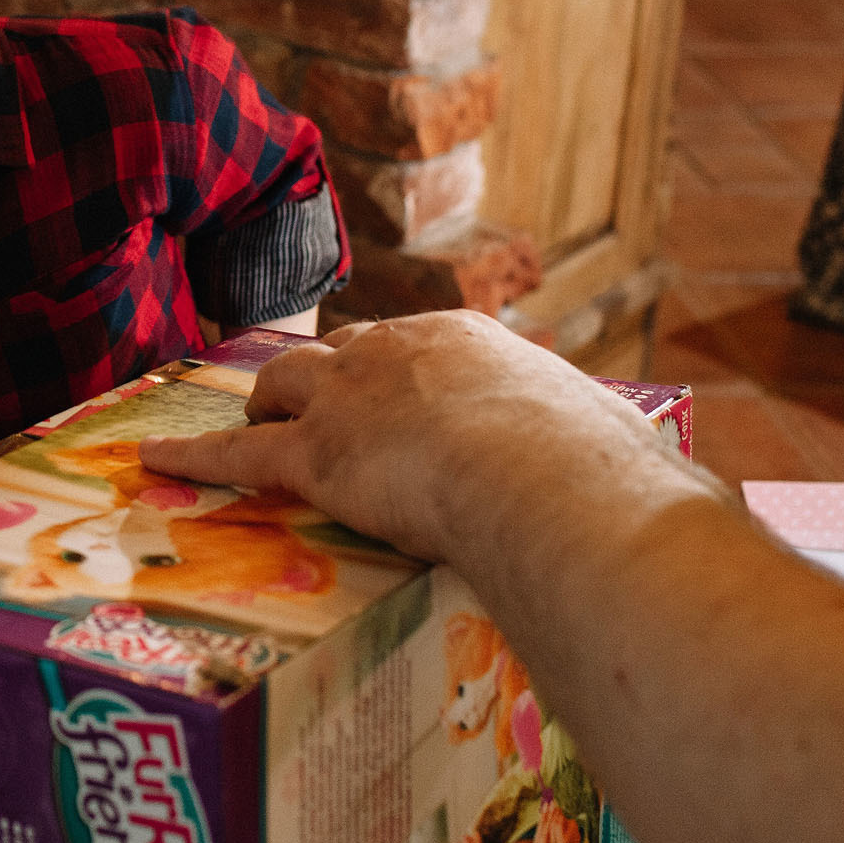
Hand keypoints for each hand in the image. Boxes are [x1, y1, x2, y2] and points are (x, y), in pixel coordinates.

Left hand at [136, 311, 692, 563]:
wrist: (550, 482)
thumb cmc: (601, 477)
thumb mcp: (617, 447)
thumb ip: (621, 462)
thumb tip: (689, 501)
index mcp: (469, 341)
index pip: (414, 349)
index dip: (395, 377)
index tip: (395, 399)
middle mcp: (397, 351)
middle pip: (338, 354)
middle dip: (320, 380)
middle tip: (309, 408)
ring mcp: (350, 398)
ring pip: (283, 388)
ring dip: (263, 406)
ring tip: (247, 427)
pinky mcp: (316, 455)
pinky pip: (240, 456)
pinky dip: (195, 456)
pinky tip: (154, 457)